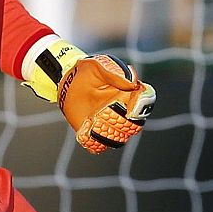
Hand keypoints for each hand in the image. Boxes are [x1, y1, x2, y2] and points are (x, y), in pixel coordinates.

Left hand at [24, 40, 156, 153]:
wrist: (66, 81)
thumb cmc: (85, 71)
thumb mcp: (98, 65)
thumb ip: (114, 71)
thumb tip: (132, 83)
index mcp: (129, 92)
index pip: (146, 100)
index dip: (143, 104)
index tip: (132, 106)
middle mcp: (123, 110)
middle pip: (135, 124)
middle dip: (123, 121)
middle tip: (106, 111)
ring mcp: (109, 123)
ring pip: (120, 138)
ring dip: (109, 132)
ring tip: (94, 119)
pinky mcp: (94, 134)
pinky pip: (99, 146)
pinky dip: (94, 141)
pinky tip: (85, 128)